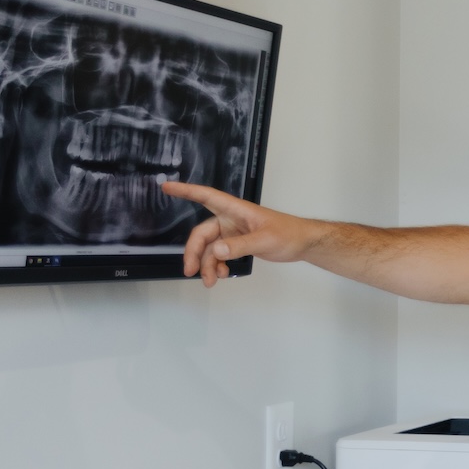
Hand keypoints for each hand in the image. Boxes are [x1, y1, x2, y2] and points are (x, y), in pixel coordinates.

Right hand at [162, 182, 323, 285]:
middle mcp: (230, 219)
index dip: (185, 191)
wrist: (302, 243)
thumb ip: (240, 246)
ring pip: (210, 248)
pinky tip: (223, 275)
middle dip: (194, 253)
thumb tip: (216, 251)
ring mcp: (233, 232)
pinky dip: (218, 266)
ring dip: (207, 265)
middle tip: (191, 272)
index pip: (206, 196)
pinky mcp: (237, 244)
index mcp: (235, 210)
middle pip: (202, 234)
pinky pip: (219, 255)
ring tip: (211, 281)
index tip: (166, 186)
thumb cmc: (288, 234)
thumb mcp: (265, 240)